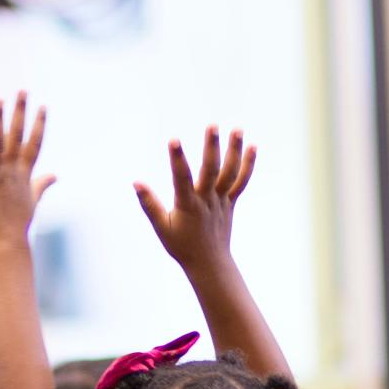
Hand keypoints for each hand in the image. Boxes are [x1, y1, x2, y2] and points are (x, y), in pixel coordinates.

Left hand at [0, 92, 53, 250]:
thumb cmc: (17, 226)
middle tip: (22, 91)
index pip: (34, 144)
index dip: (39, 125)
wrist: (6, 246)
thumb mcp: (32, 202)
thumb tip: (55, 175)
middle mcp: (11, 172)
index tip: (43, 106)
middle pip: (17, 137)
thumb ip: (41, 184)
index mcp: (24, 175)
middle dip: (20, 113)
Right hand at [135, 126, 255, 273]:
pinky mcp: (230, 202)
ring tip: (237, 129)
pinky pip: (241, 181)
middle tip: (212, 125)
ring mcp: (222, 200)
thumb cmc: (181, 246)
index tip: (173, 140)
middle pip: (211, 170)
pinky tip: (252, 146)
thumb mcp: (161, 228)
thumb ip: (149, 204)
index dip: (177, 159)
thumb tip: (136, 182)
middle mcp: (207, 200)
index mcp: (188, 205)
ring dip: (234, 150)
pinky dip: (248, 164)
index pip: (181, 178)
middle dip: (212, 147)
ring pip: (230, 173)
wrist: (209, 263)